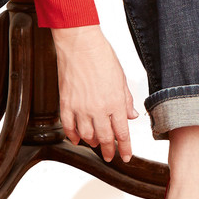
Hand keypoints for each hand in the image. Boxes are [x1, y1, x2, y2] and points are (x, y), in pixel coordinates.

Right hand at [51, 25, 138, 162]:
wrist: (79, 43)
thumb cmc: (101, 55)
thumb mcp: (121, 78)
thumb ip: (127, 99)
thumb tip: (132, 115)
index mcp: (115, 102)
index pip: (122, 133)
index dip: (125, 148)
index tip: (126, 156)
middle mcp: (98, 109)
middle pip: (105, 138)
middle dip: (109, 151)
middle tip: (109, 156)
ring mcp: (80, 108)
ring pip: (86, 136)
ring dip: (92, 143)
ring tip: (95, 144)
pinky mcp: (66, 103)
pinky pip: (68, 127)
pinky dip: (73, 136)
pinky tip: (77, 138)